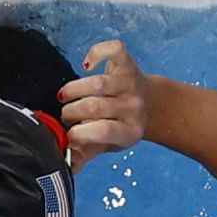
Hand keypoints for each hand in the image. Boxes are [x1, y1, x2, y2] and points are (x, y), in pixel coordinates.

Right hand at [59, 40, 149, 172]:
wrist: (151, 105)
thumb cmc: (120, 126)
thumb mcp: (106, 144)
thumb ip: (85, 154)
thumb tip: (67, 166)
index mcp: (129, 131)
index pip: (102, 131)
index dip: (79, 134)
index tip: (69, 135)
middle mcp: (133, 107)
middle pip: (94, 107)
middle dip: (70, 112)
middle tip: (66, 116)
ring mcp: (131, 83)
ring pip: (96, 83)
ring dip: (72, 90)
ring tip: (66, 97)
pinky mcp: (128, 64)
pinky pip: (112, 50)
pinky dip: (97, 53)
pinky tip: (88, 66)